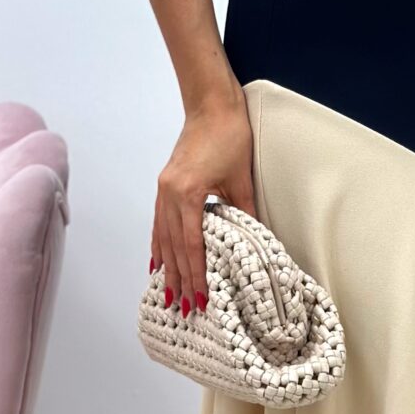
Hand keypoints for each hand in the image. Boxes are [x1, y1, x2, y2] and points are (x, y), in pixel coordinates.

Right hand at [152, 87, 256, 318]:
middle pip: (173, 246)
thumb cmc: (229, 135)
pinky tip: (158, 261)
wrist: (211, 105)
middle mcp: (170, 194)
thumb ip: (246, 212)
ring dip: (165, 267)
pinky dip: (159, 244)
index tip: (200, 298)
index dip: (196, 274)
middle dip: (179, 279)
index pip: (192, 245)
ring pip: (162, 237)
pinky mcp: (165, 185)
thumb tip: (256, 241)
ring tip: (167, 294)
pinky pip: (159, 222)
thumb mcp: (241, 178)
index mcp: (188, 193)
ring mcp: (164, 189)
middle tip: (182, 308)